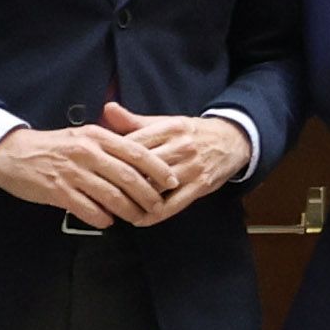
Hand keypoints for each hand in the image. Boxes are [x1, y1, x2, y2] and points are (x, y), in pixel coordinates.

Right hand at [0, 122, 174, 225]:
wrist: (11, 152)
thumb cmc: (53, 146)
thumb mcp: (83, 136)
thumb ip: (110, 145)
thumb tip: (142, 162)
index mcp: (97, 136)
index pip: (137, 152)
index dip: (159, 169)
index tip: (173, 182)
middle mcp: (87, 152)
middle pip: (128, 176)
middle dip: (149, 195)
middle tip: (158, 207)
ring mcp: (71, 172)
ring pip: (110, 195)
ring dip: (128, 210)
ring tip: (138, 218)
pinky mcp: (56, 190)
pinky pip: (86, 208)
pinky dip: (101, 217)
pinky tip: (108, 222)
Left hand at [96, 101, 254, 220]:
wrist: (233, 140)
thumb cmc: (192, 133)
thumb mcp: (166, 122)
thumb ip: (135, 121)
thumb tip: (107, 108)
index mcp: (169, 128)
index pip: (134, 144)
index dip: (112, 158)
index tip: (95, 170)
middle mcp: (181, 146)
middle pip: (143, 167)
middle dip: (119, 181)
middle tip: (98, 193)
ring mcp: (192, 167)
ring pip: (156, 186)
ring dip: (134, 201)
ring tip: (114, 210)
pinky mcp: (201, 184)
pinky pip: (175, 204)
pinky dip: (156, 214)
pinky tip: (140, 220)